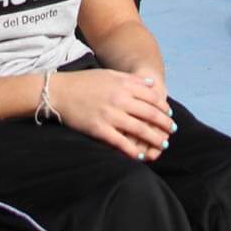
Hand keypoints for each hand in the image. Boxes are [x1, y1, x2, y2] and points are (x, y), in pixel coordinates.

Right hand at [50, 68, 173, 161]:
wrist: (58, 92)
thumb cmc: (84, 82)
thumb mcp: (109, 74)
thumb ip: (131, 80)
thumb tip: (152, 85)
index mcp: (122, 85)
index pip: (151, 97)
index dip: (163, 107)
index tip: (169, 114)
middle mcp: (119, 99)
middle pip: (149, 114)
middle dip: (164, 124)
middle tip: (172, 131)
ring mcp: (109, 115)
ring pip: (139, 129)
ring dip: (154, 139)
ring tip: (162, 145)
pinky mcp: (99, 129)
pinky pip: (121, 142)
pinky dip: (133, 151)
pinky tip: (141, 156)